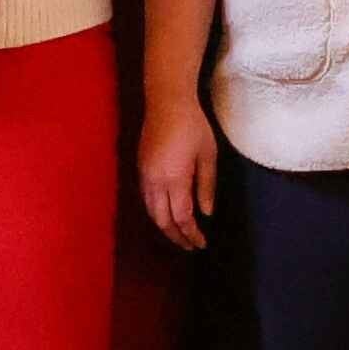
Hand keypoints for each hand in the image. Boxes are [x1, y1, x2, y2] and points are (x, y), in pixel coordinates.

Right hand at [138, 92, 221, 247]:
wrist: (166, 103)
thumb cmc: (193, 126)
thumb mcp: (208, 155)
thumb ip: (206, 186)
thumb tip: (205, 213)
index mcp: (175, 179)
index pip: (182, 217)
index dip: (191, 234)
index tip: (202, 244)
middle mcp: (155, 181)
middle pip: (163, 220)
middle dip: (177, 236)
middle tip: (191, 246)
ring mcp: (145, 176)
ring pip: (151, 212)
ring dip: (165, 227)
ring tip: (180, 235)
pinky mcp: (140, 170)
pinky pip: (146, 200)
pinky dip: (157, 213)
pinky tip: (167, 215)